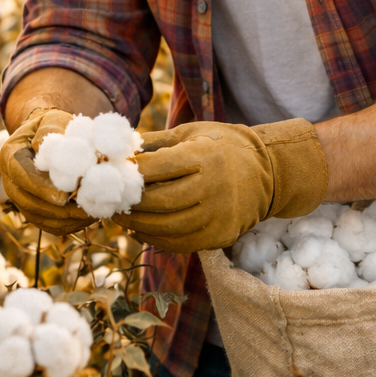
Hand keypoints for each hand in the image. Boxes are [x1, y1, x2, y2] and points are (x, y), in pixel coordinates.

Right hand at [0, 110, 93, 234]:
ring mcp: (19, 198)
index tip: (64, 196)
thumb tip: (47, 150)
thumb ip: (50, 130)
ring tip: (91, 214)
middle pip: (29, 202)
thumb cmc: (54, 127)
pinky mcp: (32, 211)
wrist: (49, 138)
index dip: (41, 188)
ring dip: (65, 220)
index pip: (21, 176)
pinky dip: (67, 225)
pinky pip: (47, 225)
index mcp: (10, 156)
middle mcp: (10, 181)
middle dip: (58, 210)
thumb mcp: (53, 120)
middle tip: (85, 210)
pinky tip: (87, 219)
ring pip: (39, 218)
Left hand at [115, 119, 328, 251]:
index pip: (157, 168)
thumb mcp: (191, 133)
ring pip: (166, 227)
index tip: (110, 172)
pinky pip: (179, 243)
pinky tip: (141, 228)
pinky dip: (155, 238)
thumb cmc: (221, 146)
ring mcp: (219, 216)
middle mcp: (214, 188)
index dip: (129, 172)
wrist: (267, 173)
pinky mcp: (220, 236)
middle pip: (159, 201)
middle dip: (128, 202)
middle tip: (108, 199)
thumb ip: (154, 142)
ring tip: (120, 215)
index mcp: (205, 156)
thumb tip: (116, 147)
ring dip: (137, 224)